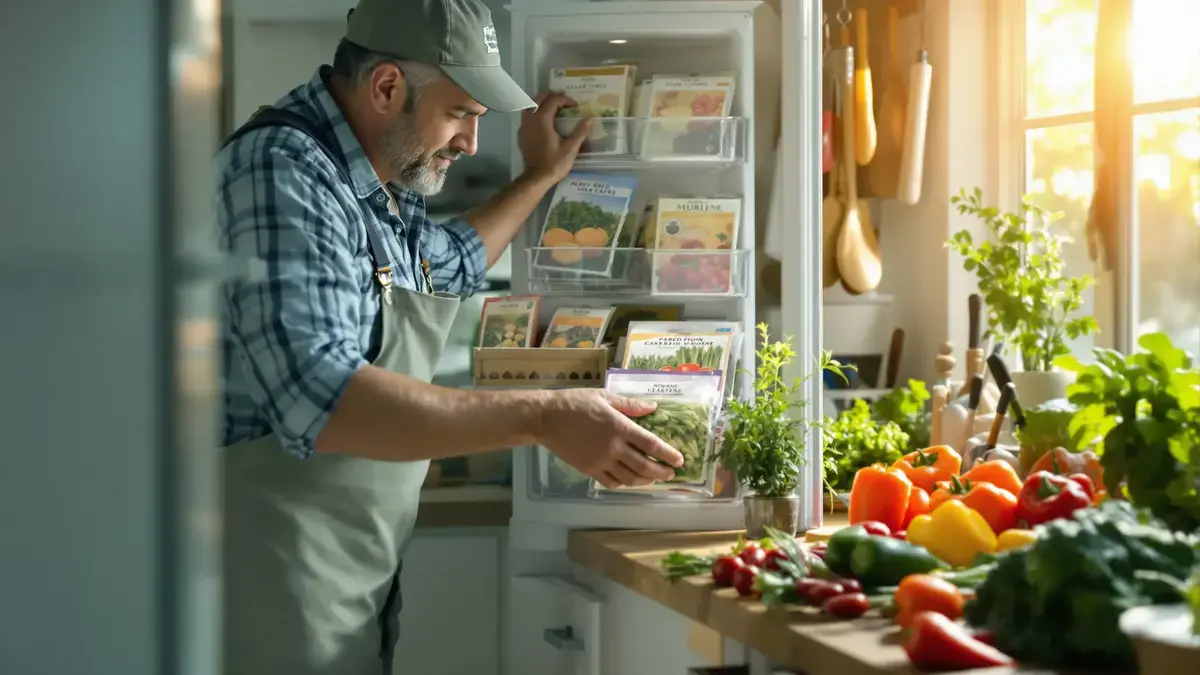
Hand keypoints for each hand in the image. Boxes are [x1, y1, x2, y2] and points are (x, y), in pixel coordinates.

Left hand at [517, 92, 591, 183]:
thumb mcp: (571, 148)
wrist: (536, 178)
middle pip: (538, 99)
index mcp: (543, 120)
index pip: (553, 101)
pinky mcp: (521, 135)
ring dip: (541, 103)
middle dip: (551, 96)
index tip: (575, 105)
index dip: (565, 99)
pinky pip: (526, 117)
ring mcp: (523, 127)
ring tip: (552, 107)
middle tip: (563, 100)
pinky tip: (542, 121)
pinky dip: (535, 113)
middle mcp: (531, 120)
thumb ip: (580, 132)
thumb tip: (590, 119)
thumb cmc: (554, 163)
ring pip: (530, 106)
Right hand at [537, 389, 683, 488]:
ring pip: (629, 478)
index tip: (679, 460)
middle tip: (670, 474)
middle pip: (644, 466)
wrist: (546, 418)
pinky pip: (611, 482)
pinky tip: (629, 480)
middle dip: (661, 472)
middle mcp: (613, 448)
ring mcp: (600, 461)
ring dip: (645, 480)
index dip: (668, 454)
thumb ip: (630, 404)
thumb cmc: (575, 403)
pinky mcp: (588, 470)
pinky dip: (624, 484)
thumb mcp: (605, 397)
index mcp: (619, 427)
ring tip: (653, 478)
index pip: (651, 444)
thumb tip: (652, 408)